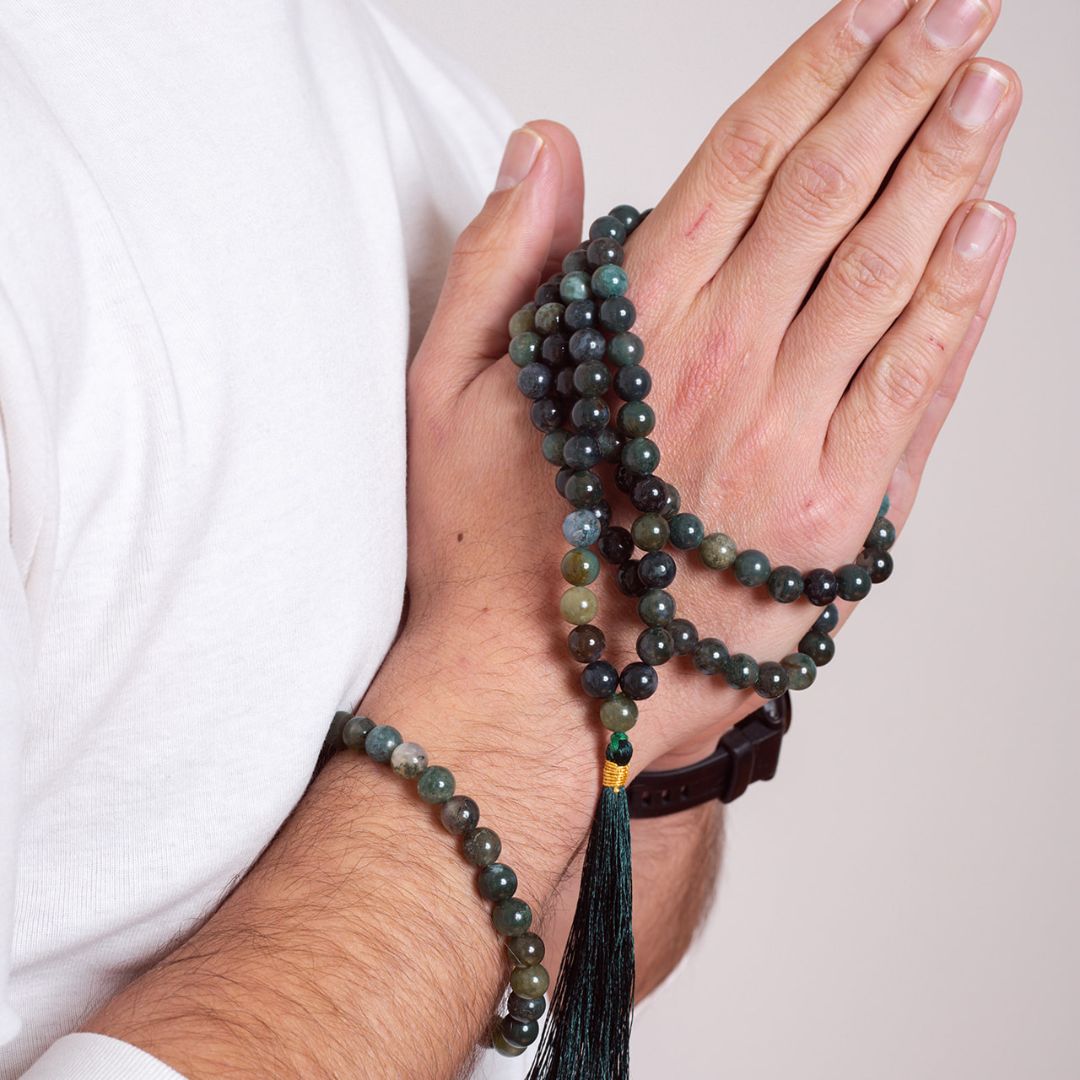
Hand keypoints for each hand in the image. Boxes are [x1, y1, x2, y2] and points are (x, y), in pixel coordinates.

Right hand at [400, 0, 1018, 774]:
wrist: (535, 700)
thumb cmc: (484, 550)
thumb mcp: (447, 393)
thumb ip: (501, 261)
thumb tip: (544, 147)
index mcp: (636, 330)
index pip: (747, 160)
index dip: (819, 68)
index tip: (879, 6)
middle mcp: (726, 370)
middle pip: (835, 194)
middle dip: (905, 87)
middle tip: (963, 11)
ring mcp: (792, 449)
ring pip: (890, 279)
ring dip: (949, 173)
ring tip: (990, 92)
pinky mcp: (835, 526)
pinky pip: (914, 396)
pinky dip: (959, 310)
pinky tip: (986, 235)